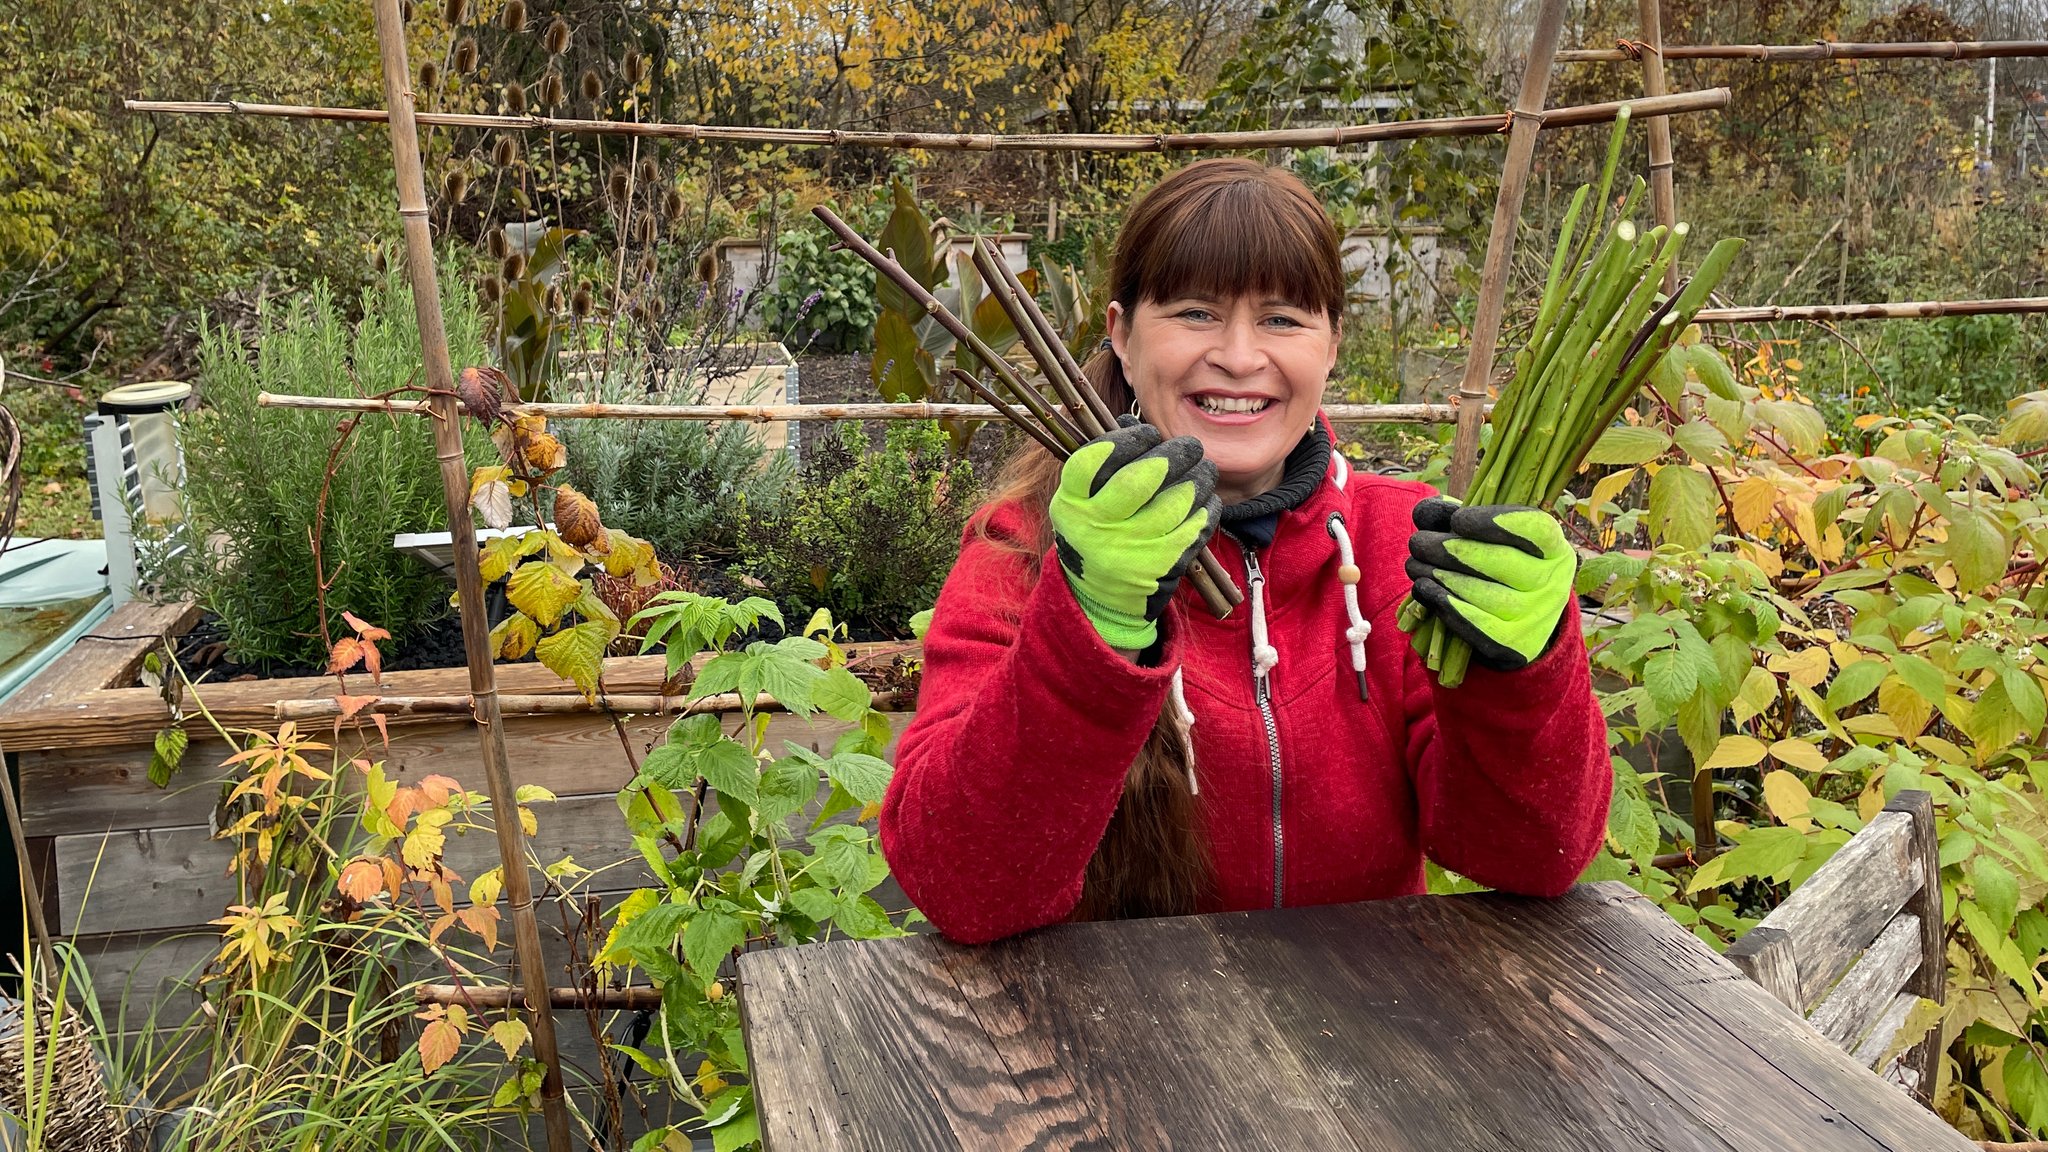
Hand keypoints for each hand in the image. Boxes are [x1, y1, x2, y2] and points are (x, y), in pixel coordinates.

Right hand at [1050, 419, 1220, 651]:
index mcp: (1071, 506)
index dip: (1126, 440)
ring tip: (1204, 469)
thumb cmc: (1096, 534)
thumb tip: (1131, 421)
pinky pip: (1193, 527)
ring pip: (1175, 502)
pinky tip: (1206, 498)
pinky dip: (1206, 507)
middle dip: (1173, 455)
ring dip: (1198, 478)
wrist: (1101, 599)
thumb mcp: (1082, 502)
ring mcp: (1130, 550)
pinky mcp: (1162, 568)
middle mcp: (1097, 529)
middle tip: (1189, 447)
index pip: (1092, 462)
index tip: (1148, 433)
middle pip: (1139, 480)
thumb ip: (1103, 464)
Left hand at [1406, 497, 1574, 672]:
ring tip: (1414, 563)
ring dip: (1438, 574)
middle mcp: (1552, 583)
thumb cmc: (1501, 570)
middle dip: (1448, 548)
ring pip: (1481, 592)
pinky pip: (1473, 622)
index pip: (1534, 528)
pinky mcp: (1512, 645)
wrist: (1521, 626)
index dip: (1492, 522)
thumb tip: (1424, 512)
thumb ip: (1462, 520)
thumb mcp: (1493, 541)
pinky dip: (1442, 602)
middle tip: (1417, 542)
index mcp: (1555, 549)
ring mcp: (1535, 617)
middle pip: (1498, 561)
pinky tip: (1423, 587)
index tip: (1457, 519)